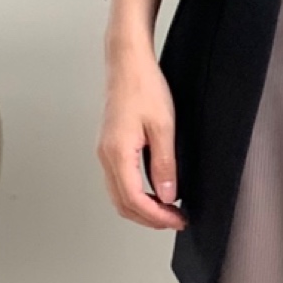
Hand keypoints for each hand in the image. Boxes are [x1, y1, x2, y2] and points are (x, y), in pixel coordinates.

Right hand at [98, 37, 186, 231]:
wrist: (127, 62)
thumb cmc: (143, 86)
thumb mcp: (164, 127)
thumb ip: (165, 164)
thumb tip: (168, 196)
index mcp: (117, 152)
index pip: (134, 200)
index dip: (157, 216)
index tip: (177, 220)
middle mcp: (106, 155)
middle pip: (123, 203)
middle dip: (150, 218)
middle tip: (176, 221)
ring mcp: (105, 151)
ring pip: (118, 195)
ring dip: (142, 209)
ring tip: (167, 211)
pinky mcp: (109, 146)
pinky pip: (118, 181)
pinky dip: (135, 195)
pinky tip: (154, 193)